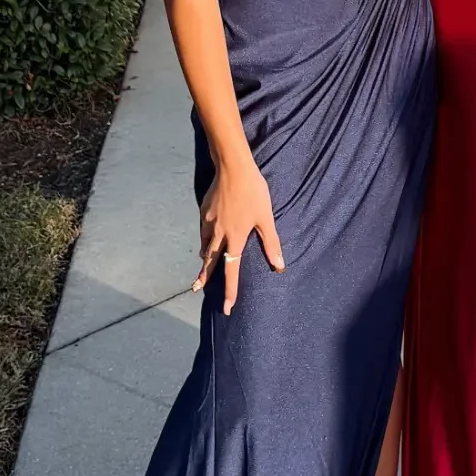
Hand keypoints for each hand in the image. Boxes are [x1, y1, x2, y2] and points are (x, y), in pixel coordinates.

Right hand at [196, 150, 283, 313]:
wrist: (232, 168)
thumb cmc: (253, 192)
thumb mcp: (266, 218)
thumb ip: (271, 243)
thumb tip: (279, 266)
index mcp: (235, 238)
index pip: (231, 271)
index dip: (230, 290)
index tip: (227, 306)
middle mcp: (218, 235)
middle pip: (210, 262)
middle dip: (204, 277)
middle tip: (196, 289)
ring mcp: (208, 223)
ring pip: (204, 246)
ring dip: (203, 258)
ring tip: (202, 267)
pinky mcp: (204, 211)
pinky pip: (203, 231)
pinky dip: (204, 240)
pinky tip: (206, 239)